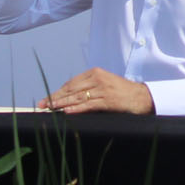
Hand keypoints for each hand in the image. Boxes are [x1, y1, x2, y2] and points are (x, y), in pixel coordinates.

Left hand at [38, 67, 153, 114]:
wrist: (143, 97)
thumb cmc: (123, 93)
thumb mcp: (105, 84)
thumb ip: (90, 88)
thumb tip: (69, 98)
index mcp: (95, 73)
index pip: (71, 83)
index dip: (58, 91)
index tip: (47, 99)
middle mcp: (97, 79)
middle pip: (71, 89)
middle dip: (55, 98)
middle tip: (42, 105)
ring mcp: (103, 89)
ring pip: (77, 97)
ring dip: (61, 104)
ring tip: (49, 109)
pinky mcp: (108, 100)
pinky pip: (88, 105)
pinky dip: (76, 109)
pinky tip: (66, 111)